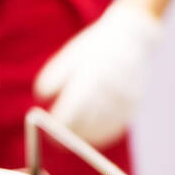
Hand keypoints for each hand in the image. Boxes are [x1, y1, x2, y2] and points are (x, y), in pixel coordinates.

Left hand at [34, 0, 161, 147]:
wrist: (133, 37)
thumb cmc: (94, 47)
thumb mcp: (69, 57)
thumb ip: (52, 78)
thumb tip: (41, 100)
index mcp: (90, 77)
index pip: (70, 113)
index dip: (57, 128)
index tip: (48, 134)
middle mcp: (109, 90)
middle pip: (85, 125)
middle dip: (69, 134)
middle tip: (57, 138)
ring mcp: (124, 100)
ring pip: (99, 130)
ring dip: (84, 135)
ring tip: (74, 130)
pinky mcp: (133, 106)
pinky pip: (114, 129)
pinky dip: (100, 133)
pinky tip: (91, 129)